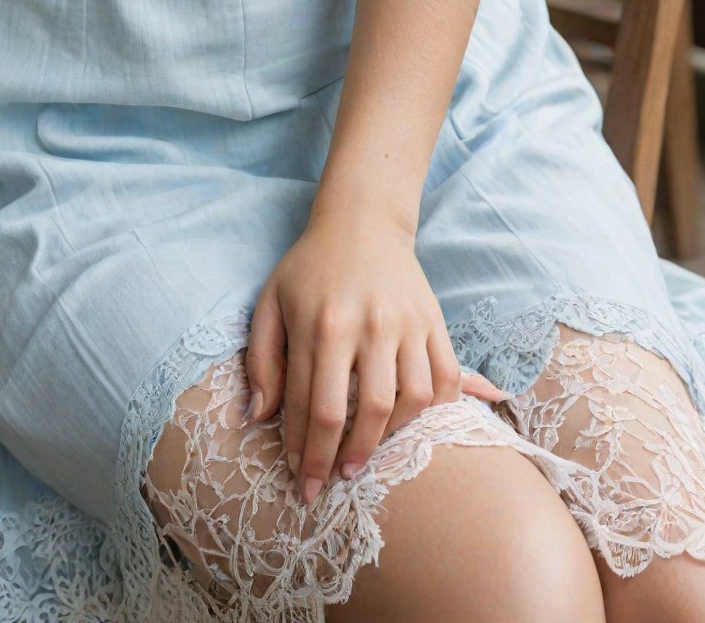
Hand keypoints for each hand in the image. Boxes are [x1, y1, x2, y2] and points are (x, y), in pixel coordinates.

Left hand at [244, 204, 504, 504]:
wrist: (362, 221)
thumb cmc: (309, 267)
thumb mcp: (270, 302)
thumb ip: (262, 361)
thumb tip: (259, 418)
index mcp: (322, 323)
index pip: (313, 407)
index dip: (305, 453)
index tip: (300, 482)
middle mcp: (368, 325)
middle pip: (361, 412)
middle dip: (343, 459)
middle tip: (330, 484)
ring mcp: (406, 324)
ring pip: (407, 401)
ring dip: (386, 440)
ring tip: (363, 458)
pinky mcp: (433, 322)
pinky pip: (445, 379)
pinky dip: (433, 411)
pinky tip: (407, 425)